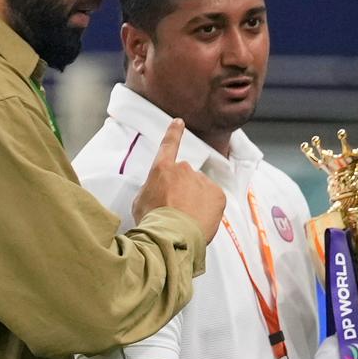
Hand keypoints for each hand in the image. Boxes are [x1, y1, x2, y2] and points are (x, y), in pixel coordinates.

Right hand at [131, 118, 225, 244]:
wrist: (171, 236)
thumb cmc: (153, 221)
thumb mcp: (140, 201)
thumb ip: (151, 188)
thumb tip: (158, 189)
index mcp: (162, 169)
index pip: (169, 145)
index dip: (174, 133)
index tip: (179, 122)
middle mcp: (184, 169)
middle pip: (186, 177)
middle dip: (183, 189)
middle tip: (176, 210)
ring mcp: (202, 181)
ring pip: (200, 188)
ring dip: (196, 200)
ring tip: (186, 220)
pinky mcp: (217, 194)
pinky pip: (213, 199)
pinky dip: (208, 209)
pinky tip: (199, 220)